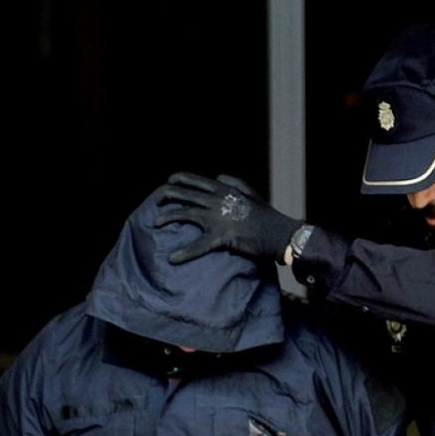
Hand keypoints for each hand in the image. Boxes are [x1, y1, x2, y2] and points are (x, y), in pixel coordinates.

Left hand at [155, 172, 301, 264]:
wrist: (279, 233)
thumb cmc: (266, 215)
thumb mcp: (251, 192)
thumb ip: (234, 182)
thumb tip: (218, 177)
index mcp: (224, 189)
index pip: (197, 181)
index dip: (180, 179)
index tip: (169, 181)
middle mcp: (218, 200)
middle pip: (185, 194)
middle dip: (166, 195)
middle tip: (156, 201)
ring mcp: (218, 218)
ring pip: (185, 213)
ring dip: (167, 217)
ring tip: (154, 223)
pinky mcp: (222, 236)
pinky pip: (198, 246)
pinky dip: (185, 253)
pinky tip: (173, 258)